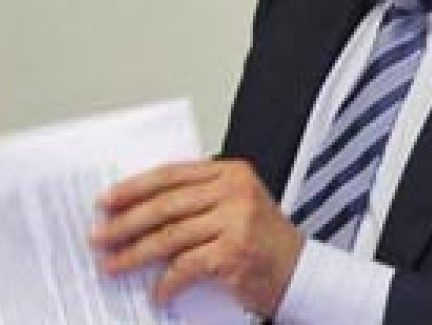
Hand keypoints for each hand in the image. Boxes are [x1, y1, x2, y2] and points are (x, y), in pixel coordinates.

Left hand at [92, 159, 303, 316]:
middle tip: (100, 236)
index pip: (172, 174)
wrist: (300, 272)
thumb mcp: (234, 207)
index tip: (107, 201)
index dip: (134, 188)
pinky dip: (167, 282)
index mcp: (232, 173)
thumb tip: (137, 213)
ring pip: (170, 236)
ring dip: (135, 254)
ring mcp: (237, 220)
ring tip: (114, 264)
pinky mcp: (234, 252)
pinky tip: (158, 291)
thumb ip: (197, 201)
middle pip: (166, 204)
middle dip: (126, 223)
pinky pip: (186, 266)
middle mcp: (236, 191)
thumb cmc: (264, 241)